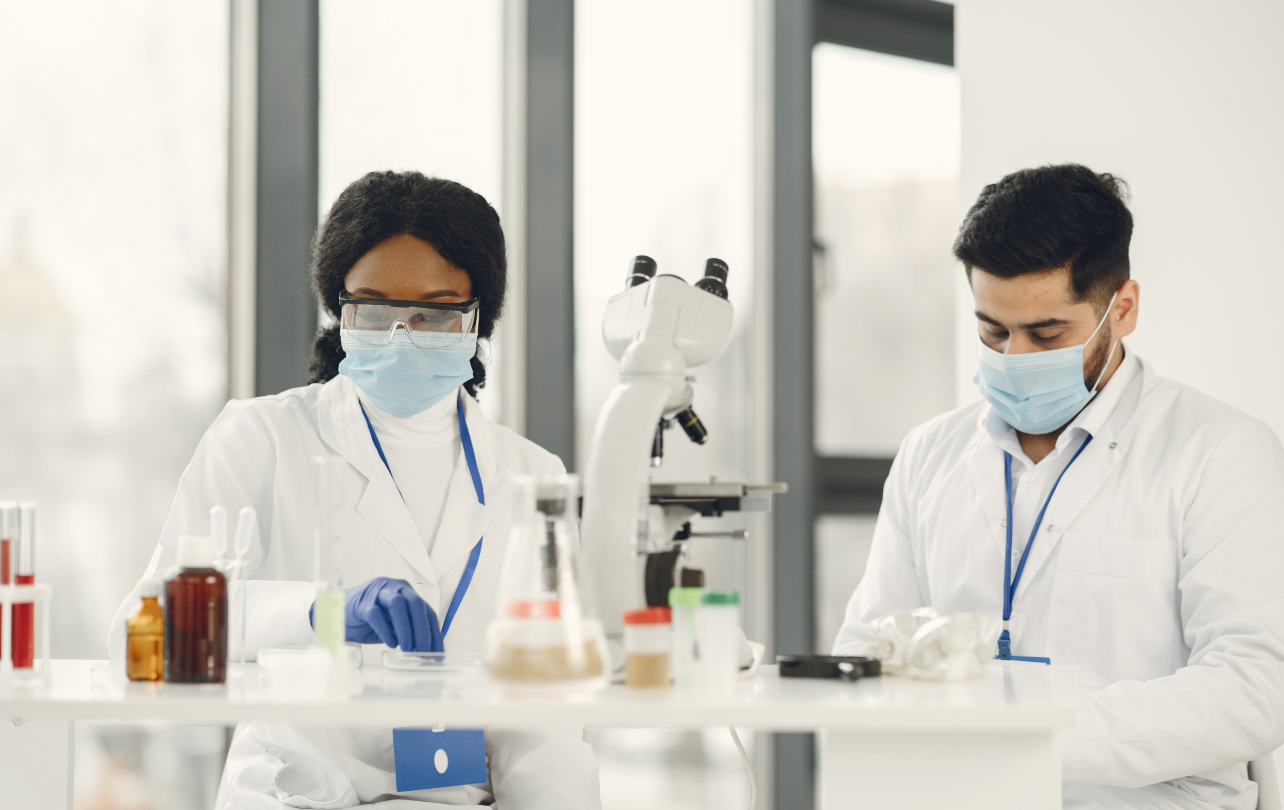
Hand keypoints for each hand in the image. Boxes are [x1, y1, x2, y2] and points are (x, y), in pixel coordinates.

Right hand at [314, 577, 442, 651]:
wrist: (337, 614)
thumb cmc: (369, 620)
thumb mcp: (393, 626)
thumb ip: (408, 632)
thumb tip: (426, 652)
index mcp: (407, 593)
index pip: (427, 611)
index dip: (434, 633)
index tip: (438, 654)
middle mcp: (395, 588)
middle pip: (416, 604)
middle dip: (422, 630)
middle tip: (423, 652)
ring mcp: (377, 592)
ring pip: (398, 605)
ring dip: (406, 629)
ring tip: (407, 649)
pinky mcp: (361, 603)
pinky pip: (375, 613)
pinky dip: (385, 629)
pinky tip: (390, 643)